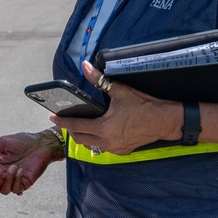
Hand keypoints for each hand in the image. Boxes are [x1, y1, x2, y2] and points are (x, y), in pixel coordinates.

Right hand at [0, 131, 61, 194]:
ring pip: (4, 191)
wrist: (40, 143)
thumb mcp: (1, 144)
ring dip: (8, 180)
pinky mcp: (25, 182)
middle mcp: (5, 175)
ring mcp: (15, 180)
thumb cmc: (21, 141)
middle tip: (0, 171)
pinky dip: (17, 180)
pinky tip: (21, 170)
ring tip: (14, 167)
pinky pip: (17, 189)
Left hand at [56, 61, 177, 154]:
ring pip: (91, 145)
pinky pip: (103, 148)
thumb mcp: (119, 90)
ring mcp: (115, 149)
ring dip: (83, 136)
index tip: (52, 118)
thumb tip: (85, 66)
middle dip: (70, 130)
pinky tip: (97, 132)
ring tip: (79, 126)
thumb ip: (99, 79)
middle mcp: (106, 142)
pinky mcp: (123, 151)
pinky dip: (96, 141)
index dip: (62, 122)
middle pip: (80, 138)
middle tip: (66, 121)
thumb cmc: (143, 105)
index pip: (75, 126)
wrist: (165, 121)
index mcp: (103, 128)